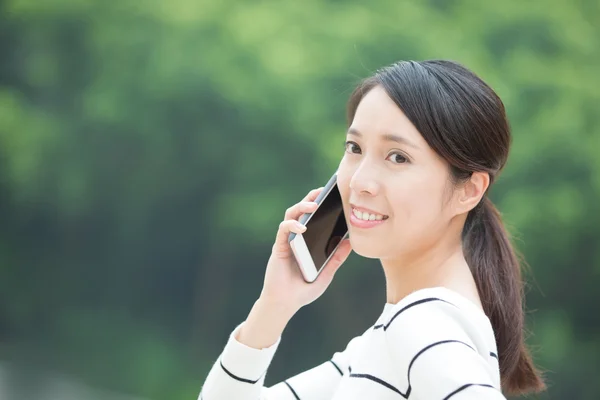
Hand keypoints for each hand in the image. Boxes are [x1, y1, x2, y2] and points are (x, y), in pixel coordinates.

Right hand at [260, 187, 352, 314]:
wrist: (286, 304)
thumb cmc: (304, 289)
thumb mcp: (327, 273)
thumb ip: (336, 258)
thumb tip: (351, 242)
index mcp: (308, 241)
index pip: (314, 217)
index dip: (322, 205)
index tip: (334, 195)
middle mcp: (296, 237)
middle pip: (302, 211)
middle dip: (311, 198)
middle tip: (323, 191)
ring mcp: (287, 241)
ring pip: (291, 215)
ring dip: (302, 207)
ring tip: (314, 205)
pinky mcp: (279, 247)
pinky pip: (283, 230)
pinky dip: (292, 226)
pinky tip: (302, 228)